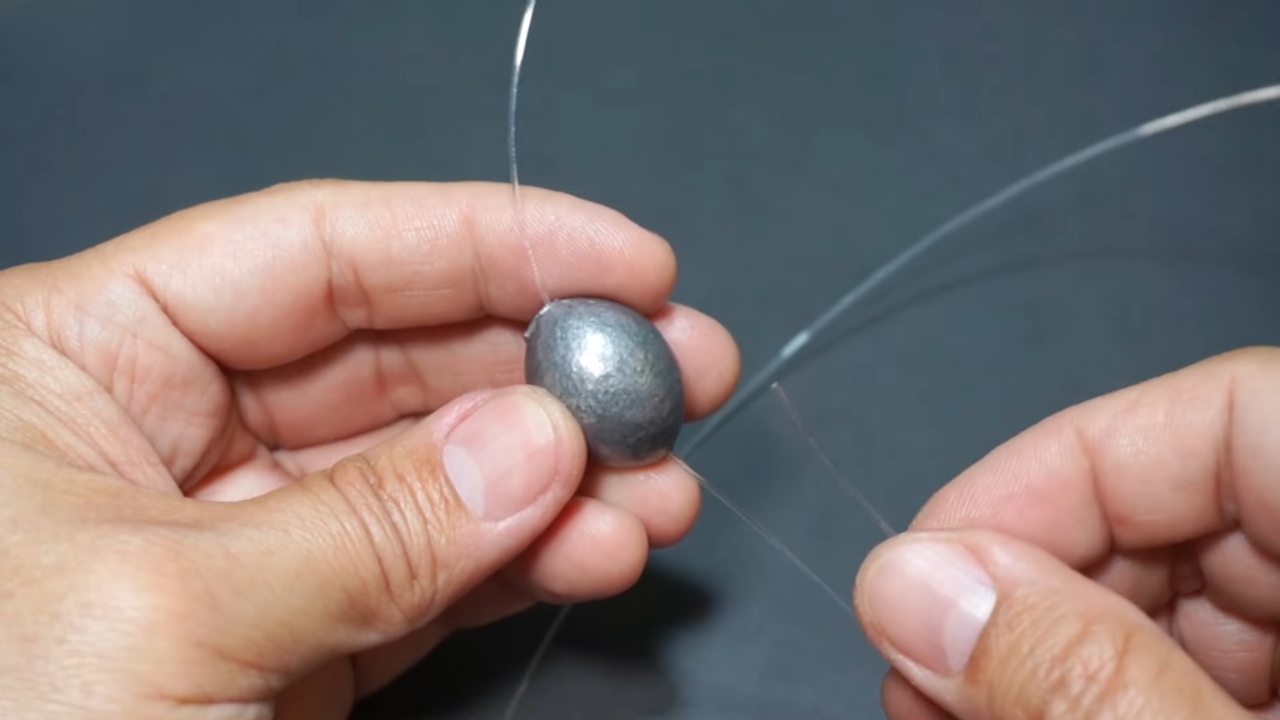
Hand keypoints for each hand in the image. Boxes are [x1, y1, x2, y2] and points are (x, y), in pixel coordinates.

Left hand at [0, 180, 738, 718]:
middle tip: (682, 370)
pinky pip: (432, 575)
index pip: (318, 253)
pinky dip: (524, 564)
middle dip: (551, 365)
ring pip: (435, 474)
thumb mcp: (167, 614)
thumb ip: (368, 526)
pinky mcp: (294, 637)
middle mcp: (165, 432)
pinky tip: (601, 548)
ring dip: (562, 478)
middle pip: (400, 356)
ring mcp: (243, 540)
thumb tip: (537, 445)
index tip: (626, 263)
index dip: (487, 244)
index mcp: (80, 360)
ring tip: (661, 491)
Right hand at [854, 347, 1279, 718]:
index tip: (936, 562)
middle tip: (921, 662)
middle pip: (1187, 513)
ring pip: (1181, 602)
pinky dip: (1097, 697)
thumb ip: (1083, 668)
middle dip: (1032, 581)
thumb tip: (907, 585)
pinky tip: (1012, 717)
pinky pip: (1198, 676)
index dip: (1063, 465)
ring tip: (940, 707)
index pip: (1233, 413)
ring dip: (1042, 646)